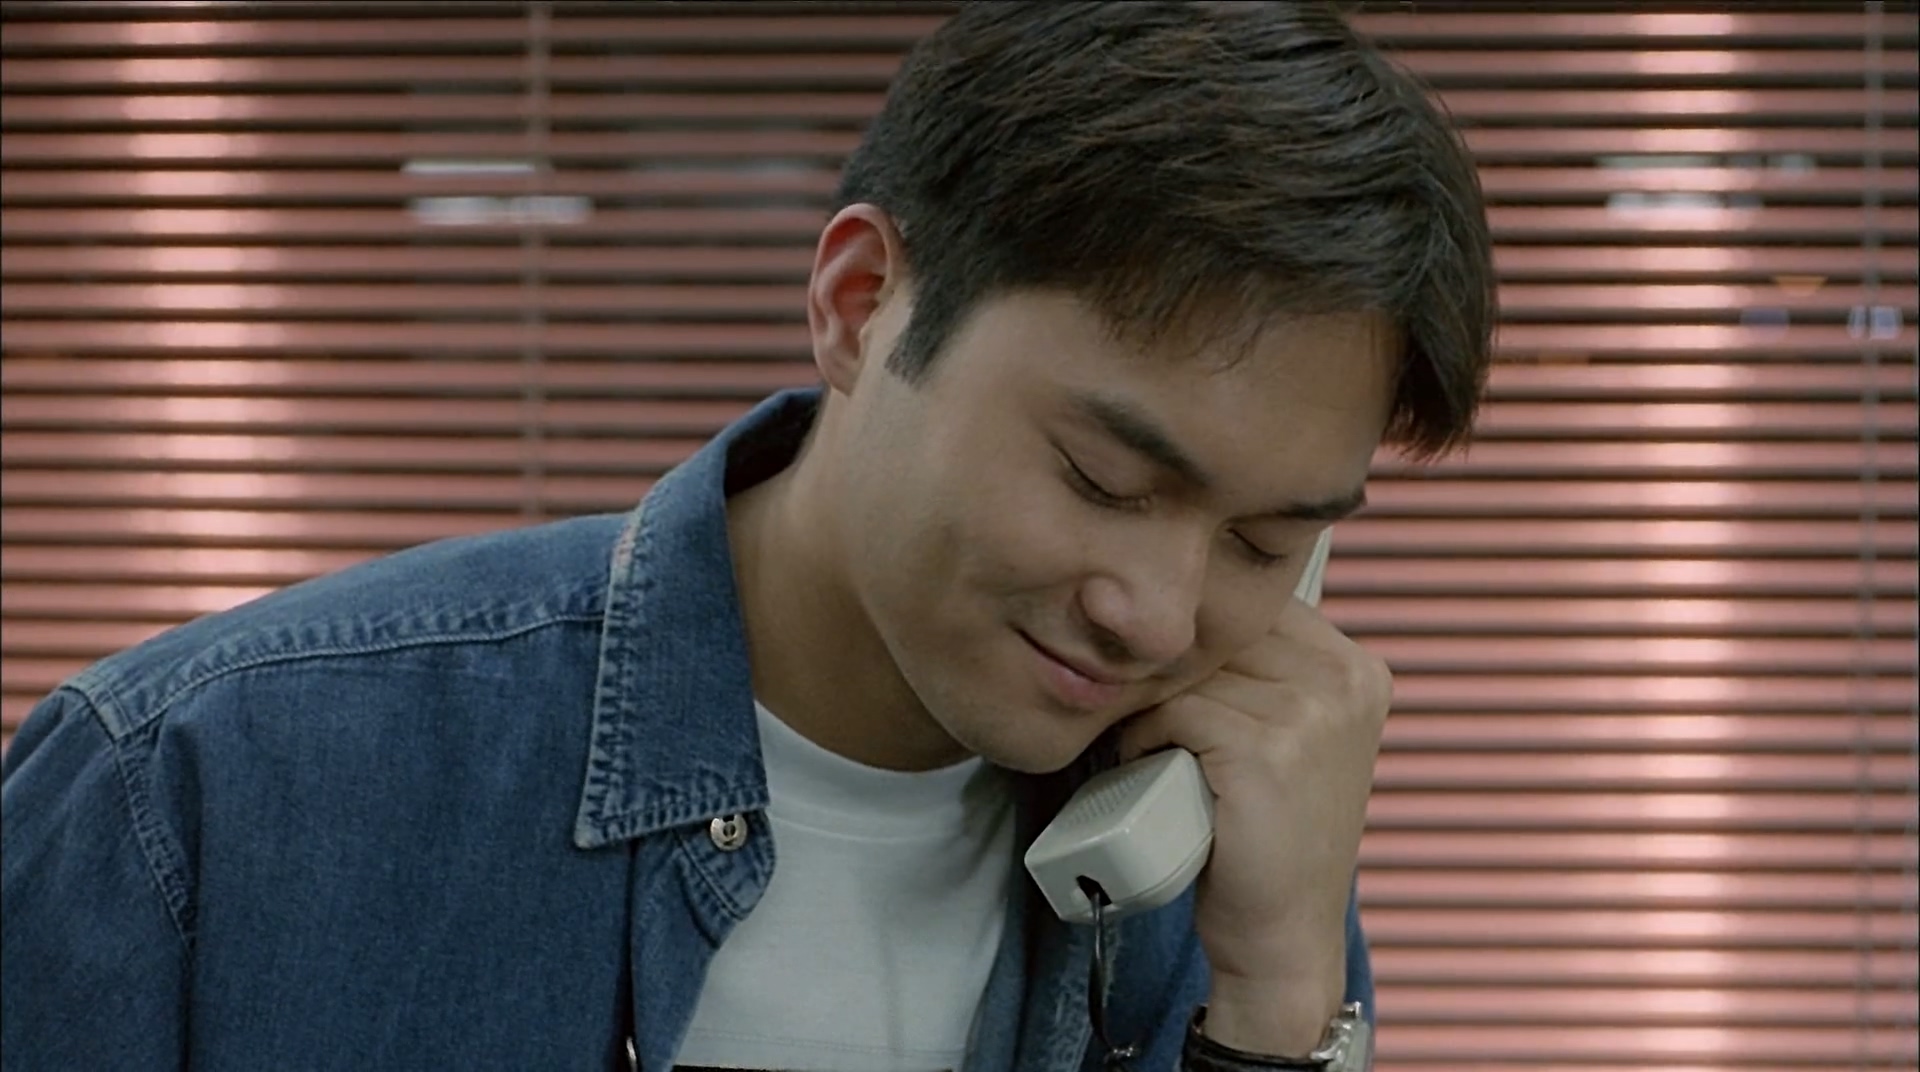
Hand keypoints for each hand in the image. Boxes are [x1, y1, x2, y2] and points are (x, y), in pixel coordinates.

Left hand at [1115, 595, 1389, 1053]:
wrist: (1282, 933)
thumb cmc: (1270, 833)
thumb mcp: (1292, 736)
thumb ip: (1264, 671)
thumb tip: (1181, 611)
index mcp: (1358, 669)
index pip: (1255, 608)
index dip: (1202, 644)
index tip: (1180, 687)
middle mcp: (1346, 681)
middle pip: (1221, 635)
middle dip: (1175, 674)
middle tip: (1157, 724)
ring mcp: (1313, 714)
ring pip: (1191, 673)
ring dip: (1154, 709)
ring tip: (1158, 752)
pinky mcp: (1267, 751)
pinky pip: (1176, 713)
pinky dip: (1147, 738)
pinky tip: (1153, 766)